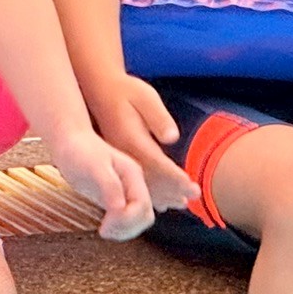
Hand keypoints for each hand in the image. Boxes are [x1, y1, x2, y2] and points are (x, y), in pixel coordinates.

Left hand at [50, 126, 157, 242]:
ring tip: (104, 231)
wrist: (70, 141)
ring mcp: (126, 190)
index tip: (105, 226)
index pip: (142, 205)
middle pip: (145, 215)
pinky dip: (118, 228)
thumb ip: (109, 187)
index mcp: (133, 174)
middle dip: (128, 227)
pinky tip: (103, 227)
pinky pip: (126, 218)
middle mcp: (134, 183)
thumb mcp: (94, 168)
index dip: (127, 220)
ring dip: (124, 230)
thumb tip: (119, 209)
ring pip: (138, 219)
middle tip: (105, 230)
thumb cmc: (79, 151)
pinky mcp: (115, 197)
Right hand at [87, 72, 200, 214]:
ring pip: (142, 184)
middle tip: (194, 197)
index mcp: (132, 139)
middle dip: (174, 190)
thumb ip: (158, 117)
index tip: (192, 187)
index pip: (158, 164)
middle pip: (151, 179)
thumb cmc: (126, 91)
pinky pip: (134, 182)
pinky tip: (159, 200)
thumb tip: (172, 137)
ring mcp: (119, 158)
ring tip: (181, 203)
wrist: (98, 90)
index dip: (176, 177)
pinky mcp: (117, 159)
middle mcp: (124, 153)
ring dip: (163, 195)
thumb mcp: (145, 96)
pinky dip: (149, 192)